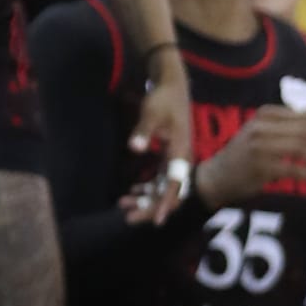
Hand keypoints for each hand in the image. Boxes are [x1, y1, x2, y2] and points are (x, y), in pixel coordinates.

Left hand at [127, 56, 195, 224]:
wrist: (173, 85)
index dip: (165, 203)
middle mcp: (180, 159)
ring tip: (124, 208)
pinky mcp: (169, 155)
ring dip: (146, 198)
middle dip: (150, 207)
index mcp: (180, 152)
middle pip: (168, 191)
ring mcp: (175, 158)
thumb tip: (134, 148)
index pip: (175, 184)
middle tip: (128, 218)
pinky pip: (160, 178)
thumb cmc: (163, 99)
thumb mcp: (151, 113)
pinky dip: (148, 187)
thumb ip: (143, 131)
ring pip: (163, 186)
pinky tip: (133, 193)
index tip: (157, 220)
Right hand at [193, 106, 305, 206]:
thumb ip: (295, 119)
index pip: (305, 117)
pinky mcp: (260, 167)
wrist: (217, 176)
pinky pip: (295, 169)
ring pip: (303, 148)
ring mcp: (259, 146)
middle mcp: (261, 126)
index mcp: (265, 113)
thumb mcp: (267, 130)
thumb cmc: (246, 153)